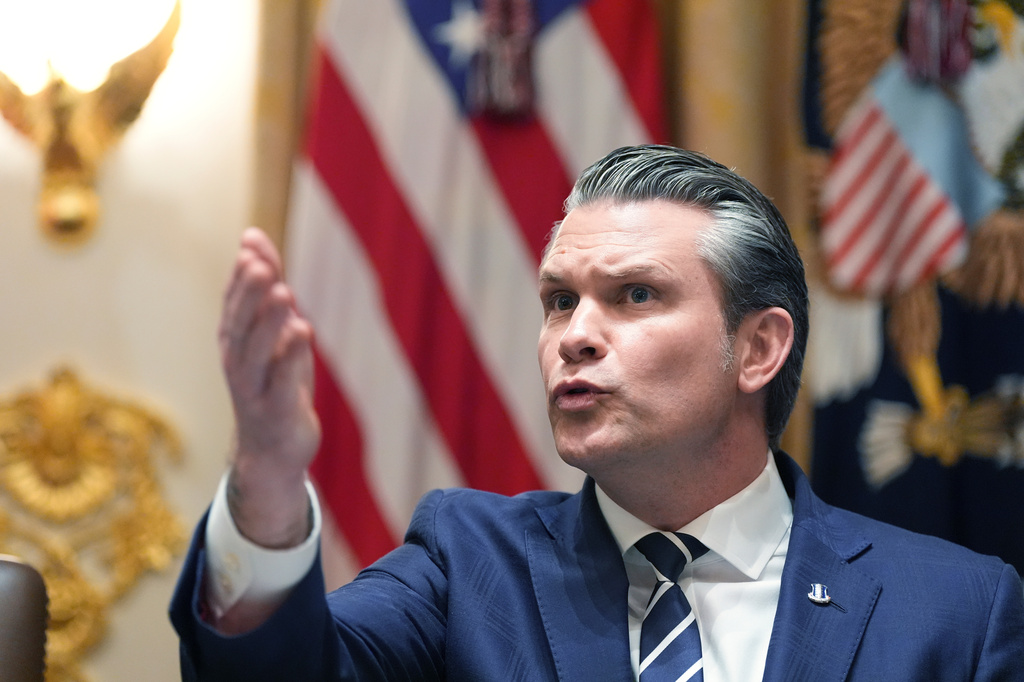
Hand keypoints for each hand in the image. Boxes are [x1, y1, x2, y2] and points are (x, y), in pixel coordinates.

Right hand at [219, 227, 320, 547]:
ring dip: (269, 323)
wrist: (272, 449)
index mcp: (234, 341)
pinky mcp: (276, 412)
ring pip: (256, 355)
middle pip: (240, 326)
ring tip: (285, 294)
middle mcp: (237, 363)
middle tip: (262, 267)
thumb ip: (264, 286)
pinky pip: (281, 385)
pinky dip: (290, 359)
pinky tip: (304, 332)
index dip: (241, 276)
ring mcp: (254, 390)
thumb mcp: (271, 330)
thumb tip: (251, 236)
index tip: (251, 247)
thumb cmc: (273, 380)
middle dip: (250, 295)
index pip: (233, 304)